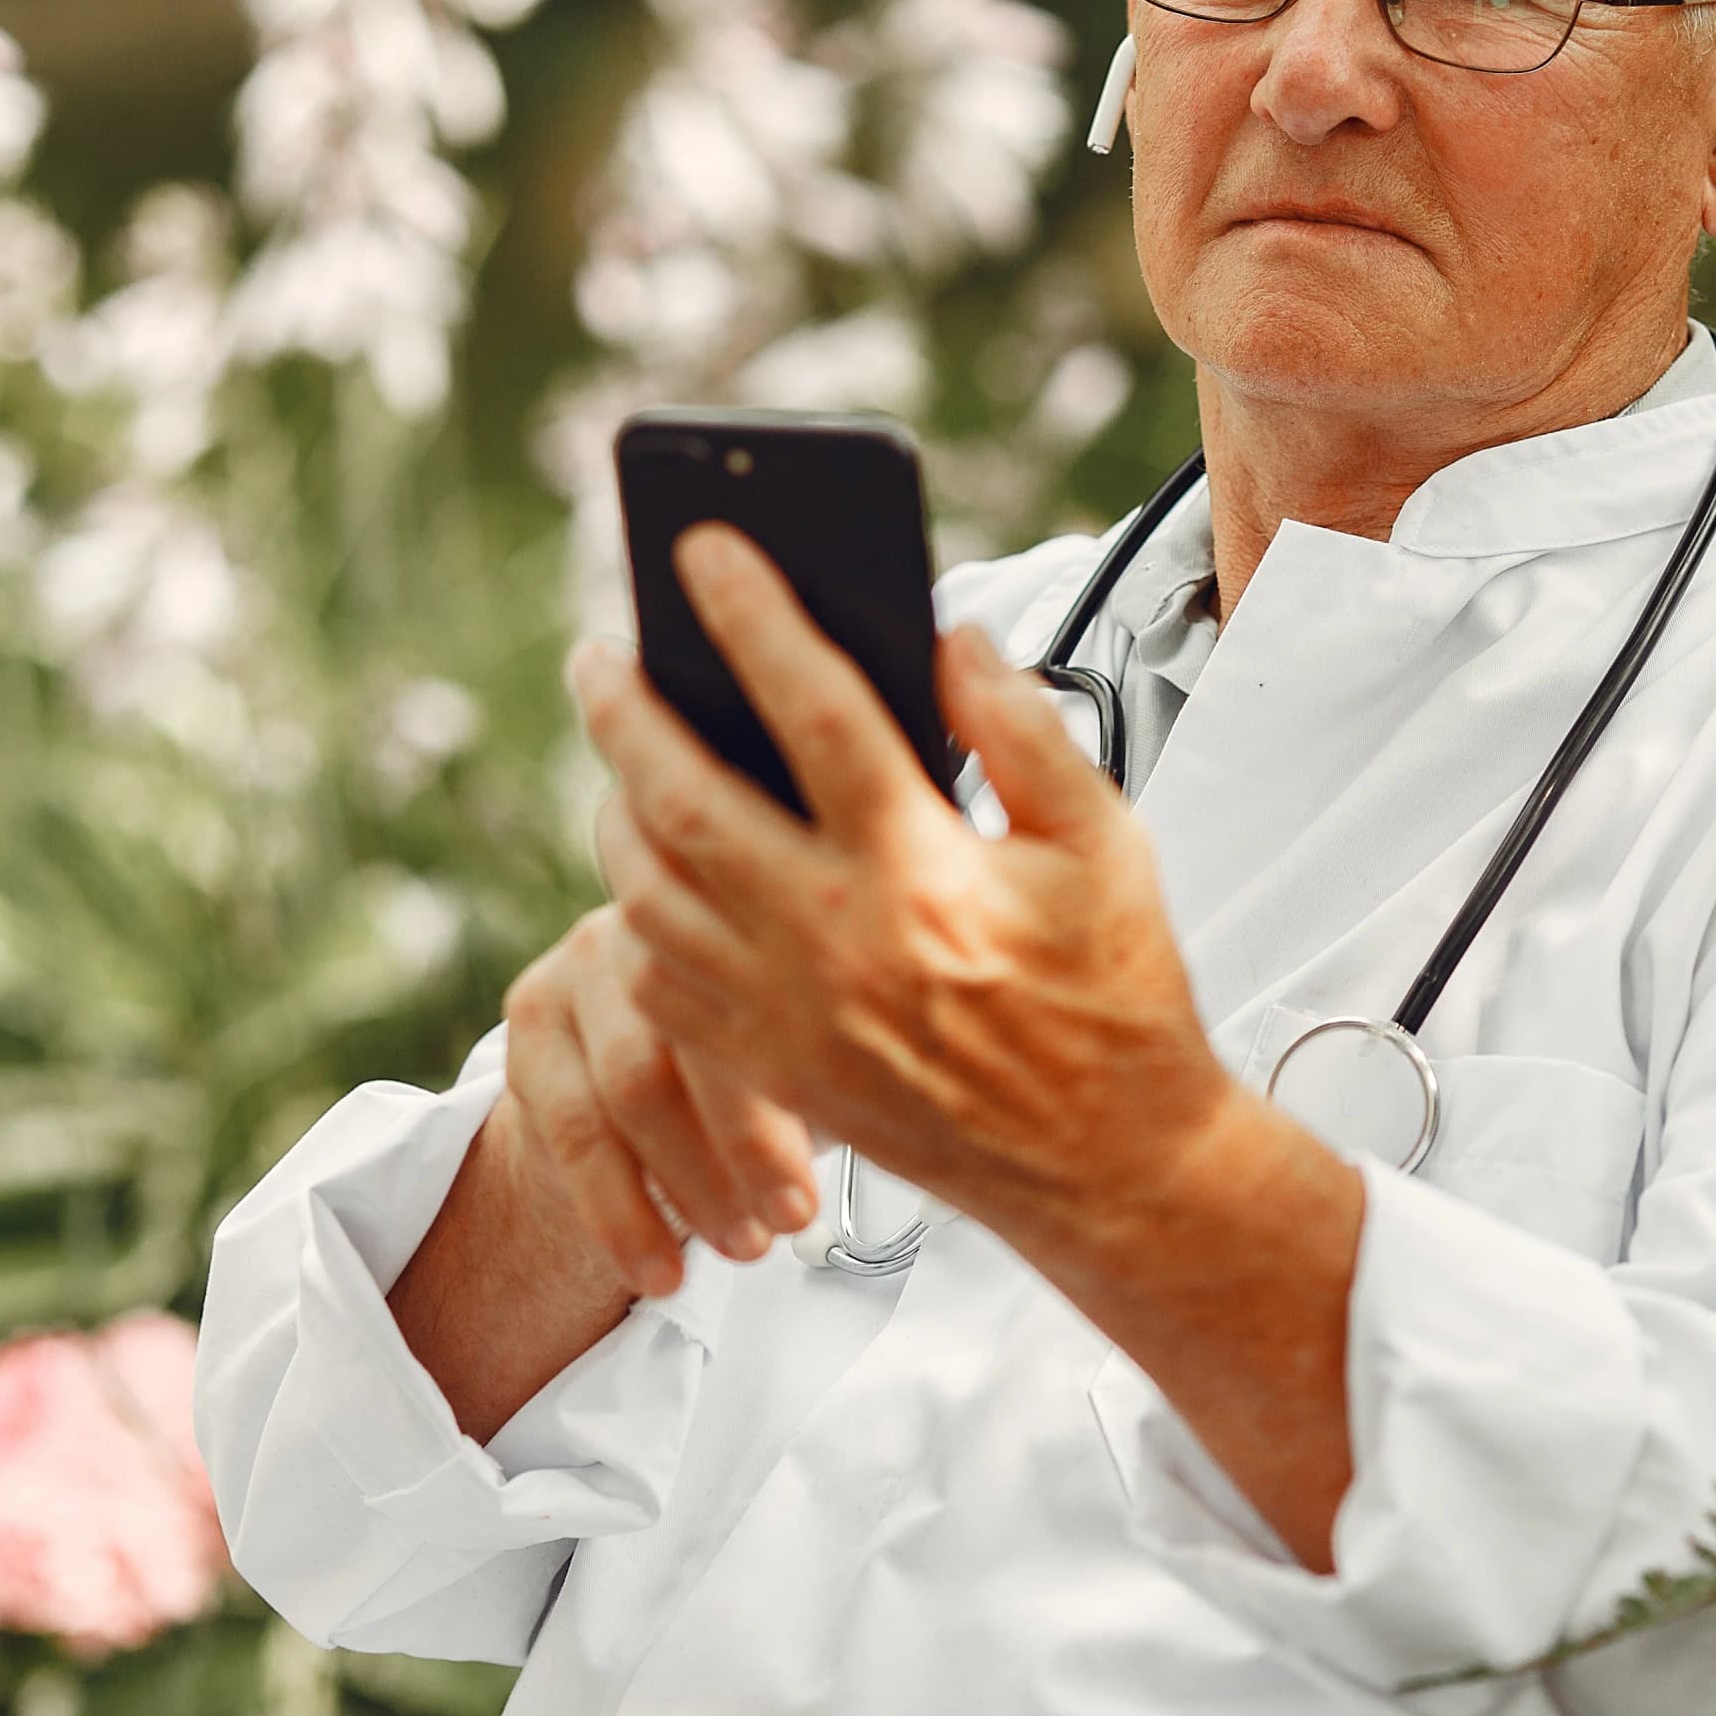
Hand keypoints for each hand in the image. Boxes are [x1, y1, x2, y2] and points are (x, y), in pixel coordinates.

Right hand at [495, 905, 816, 1298]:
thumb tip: (930, 1131)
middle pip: (688, 1042)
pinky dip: (618, 1213)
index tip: (812, 1199)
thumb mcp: (811, 1054)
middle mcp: (656, 923)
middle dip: (740, 1149)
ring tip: (741, 1251)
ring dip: (685, 1188)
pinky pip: (572, 1128)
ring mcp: (582, 962)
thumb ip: (849, 1069)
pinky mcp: (533, 1013)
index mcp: (741, 914)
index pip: (761, 1004)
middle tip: (787, 1226)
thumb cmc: (762, 1066)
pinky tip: (658, 1270)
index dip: (785, 1107)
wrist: (641, 1083)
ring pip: (626, 1088)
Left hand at [570, 524, 1244, 1253]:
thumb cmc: (1115, 997)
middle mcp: (837, 943)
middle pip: (684, 802)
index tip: (706, 548)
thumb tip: (948, 640)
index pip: (814, 709)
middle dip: (626, 713)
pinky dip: (639, 913)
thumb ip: (1026, 728)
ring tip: (618, 752)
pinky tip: (649, 870)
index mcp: (922, 872)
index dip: (753, 617)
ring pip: (651, 894)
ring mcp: (791, 1015)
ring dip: (616, 809)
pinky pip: (662, 983)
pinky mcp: (775, 1069)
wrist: (1108, 1167)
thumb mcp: (1105, 842)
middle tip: (599, 652)